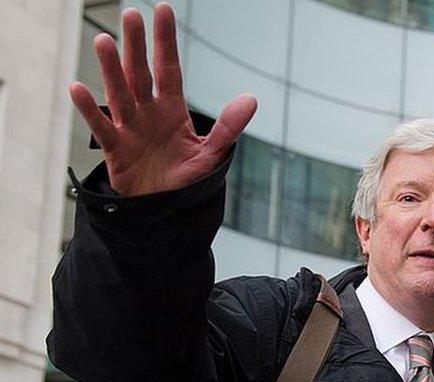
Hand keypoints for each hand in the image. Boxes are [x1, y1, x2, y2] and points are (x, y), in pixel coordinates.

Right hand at [69, 3, 256, 196]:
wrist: (164, 207)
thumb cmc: (185, 177)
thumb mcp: (211, 152)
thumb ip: (229, 127)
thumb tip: (251, 99)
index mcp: (171, 109)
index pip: (168, 69)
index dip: (166, 42)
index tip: (163, 10)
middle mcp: (147, 112)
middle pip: (140, 73)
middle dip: (136, 46)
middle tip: (131, 14)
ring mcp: (129, 128)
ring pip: (118, 93)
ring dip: (111, 69)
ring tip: (104, 41)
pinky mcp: (115, 149)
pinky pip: (101, 127)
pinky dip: (88, 109)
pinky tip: (78, 88)